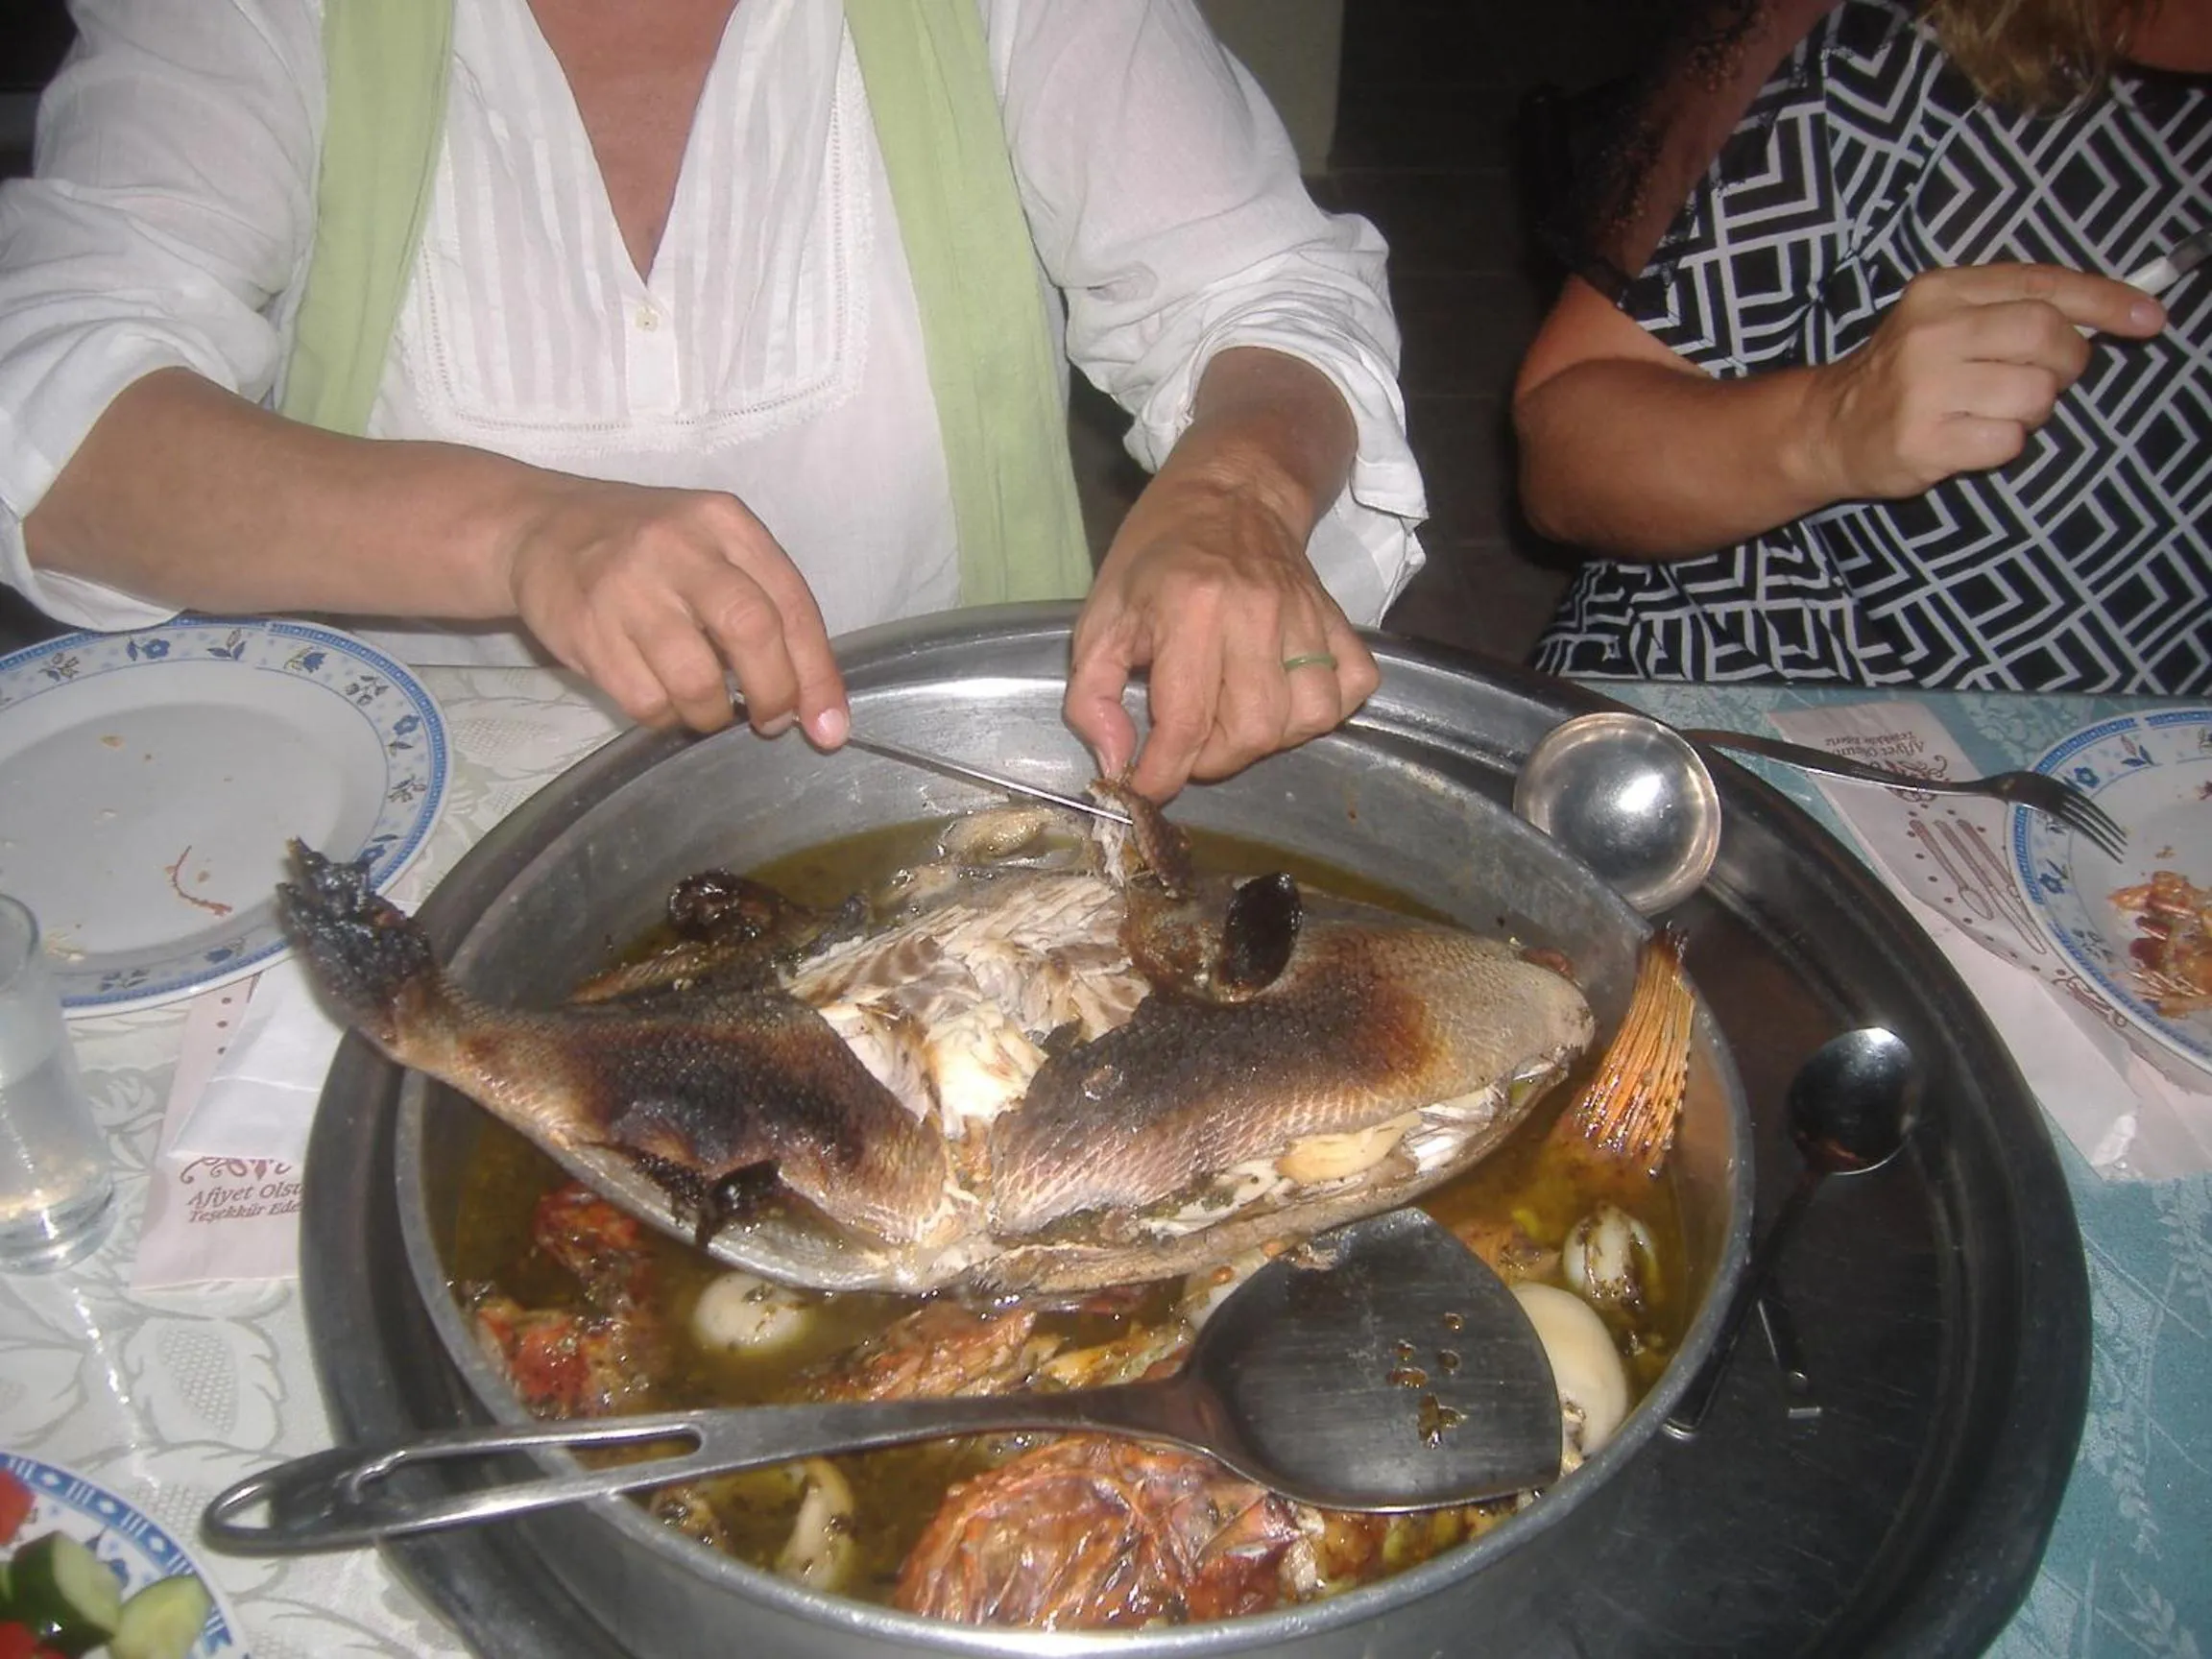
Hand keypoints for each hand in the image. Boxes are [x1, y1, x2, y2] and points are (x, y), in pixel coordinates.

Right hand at [500, 474, 848, 740]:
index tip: (829, 725)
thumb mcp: (712, 548)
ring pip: (695, 680)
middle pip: (750, 630)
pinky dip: (667, 718)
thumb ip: (765, 606)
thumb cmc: (647, 549)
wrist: (541, 528)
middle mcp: (678, 546)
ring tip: (710, 710)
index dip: (817, 673)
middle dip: (774, 693)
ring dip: (713, 715)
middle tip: (771, 722)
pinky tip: (665, 700)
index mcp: (724, 522)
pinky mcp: (585, 629)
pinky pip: (645, 702)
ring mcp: (627, 587)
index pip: (790, 603)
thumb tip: (812, 701)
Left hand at [1065, 465, 1377, 801]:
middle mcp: (1255, 612)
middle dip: (1213, 760)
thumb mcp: (1101, 616)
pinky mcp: (1340, 618)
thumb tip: (1115, 762)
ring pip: (1306, 719)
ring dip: (1267, 740)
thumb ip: (1093, 695)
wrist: (1232, 491)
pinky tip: (1284, 700)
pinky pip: (1349, 689)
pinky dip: (1321, 711)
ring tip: (1233, 721)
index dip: (1163, 774)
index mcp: (1189, 608)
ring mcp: (1306, 614)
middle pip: (1253, 731)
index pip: (1185, 721)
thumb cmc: (1156, 556)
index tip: (1146, 788)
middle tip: (1189, 744)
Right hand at [1807, 263, 2165, 498]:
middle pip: (2047, 336)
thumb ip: (2014, 307)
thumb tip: (2116, 314)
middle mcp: (1931, 332)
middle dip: (2067, 363)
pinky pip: (2007, 442)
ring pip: (2034, 394)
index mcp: (1942, 291)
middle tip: (2045, 379)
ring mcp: (1924, 388)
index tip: (2148, 318)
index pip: (2041, 285)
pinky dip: (2003, 444)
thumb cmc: (1906, 372)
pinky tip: (1970, 438)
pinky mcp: (1923, 440)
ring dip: (2033, 410)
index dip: (2104, 301)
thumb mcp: (1946, 318)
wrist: (1828, 426)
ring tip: (1994, 411)